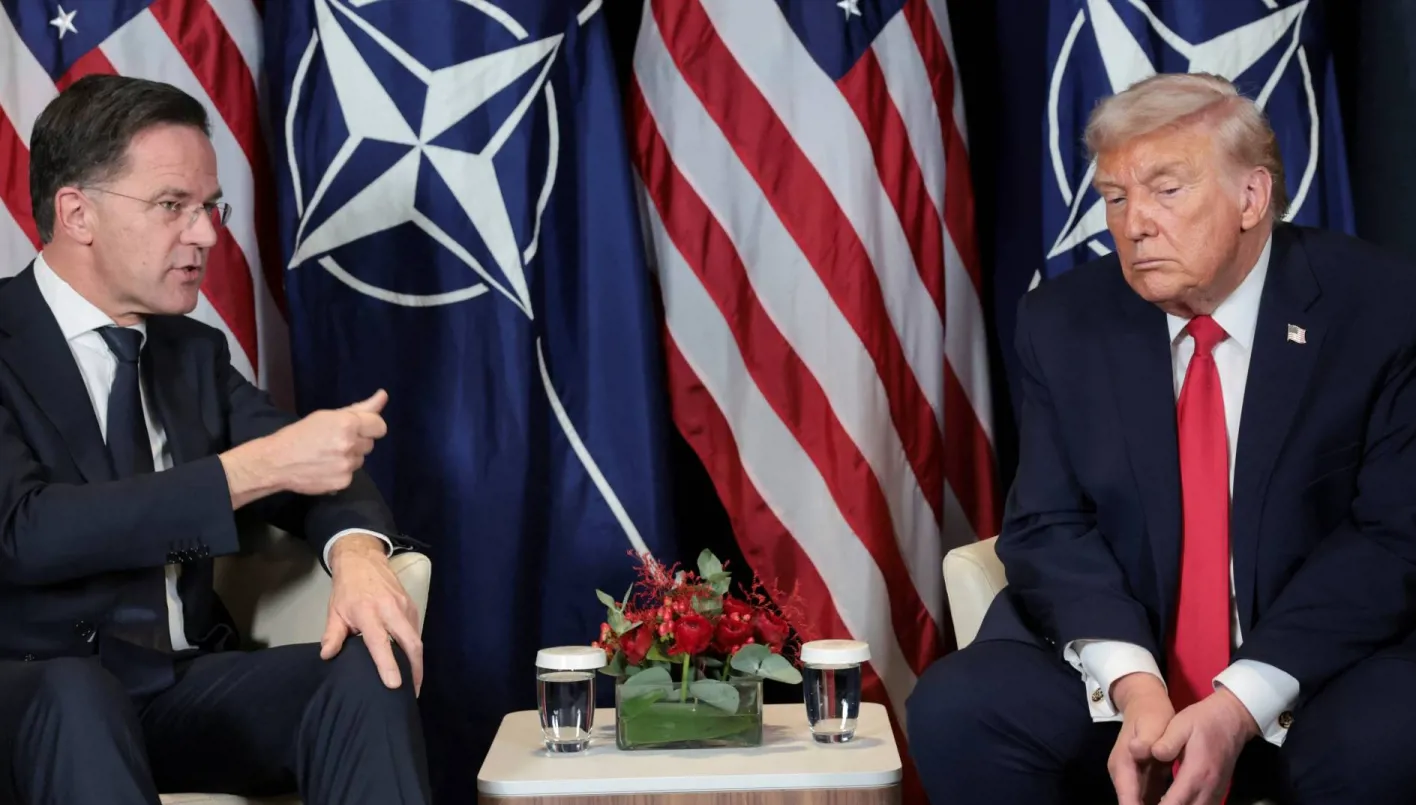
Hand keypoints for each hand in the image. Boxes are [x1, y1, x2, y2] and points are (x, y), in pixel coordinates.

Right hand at [266, 390, 388, 495]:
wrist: (276, 462)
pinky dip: (342, 472)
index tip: (359, 428)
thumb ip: (360, 408)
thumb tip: (383, 395)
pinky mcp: (343, 482)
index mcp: (347, 424)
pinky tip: (325, 467)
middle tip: (335, 440)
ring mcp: (347, 465)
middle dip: (358, 441)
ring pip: (361, 459)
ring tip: (327, 454)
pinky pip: (352, 474)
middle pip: (370, 443)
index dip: (370, 427)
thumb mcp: (328, 416)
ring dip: (350, 456)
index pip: (379, 426)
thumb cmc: (300, 434)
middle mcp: (350, 444)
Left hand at [321, 534, 423, 694]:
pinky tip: (411, 660)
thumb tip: (327, 656)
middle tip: (413, 691)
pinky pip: (416, 630)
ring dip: (417, 661)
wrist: (363, 559)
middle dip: (416, 669)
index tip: (394, 685)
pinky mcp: (412, 605)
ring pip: (417, 638)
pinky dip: (415, 647)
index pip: (380, 643)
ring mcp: (405, 606)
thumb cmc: (347, 589)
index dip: (388, 664)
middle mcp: (390, 609)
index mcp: (368, 613)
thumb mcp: (334, 611)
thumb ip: (333, 635)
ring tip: (413, 681)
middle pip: (411, 642)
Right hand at [1109, 673, 1174, 804]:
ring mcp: (1132, 780)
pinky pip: (1150, 801)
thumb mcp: (1150, 724)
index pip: (1128, 800)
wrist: (1145, 705)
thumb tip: (1138, 751)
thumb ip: (1146, 740)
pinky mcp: (1143, 781)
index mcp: (1123, 766)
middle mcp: (1124, 777)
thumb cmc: (1150, 715)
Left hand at [1150, 688, 1259, 804]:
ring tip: (1155, 803)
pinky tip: (1172, 803)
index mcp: (1196, 773)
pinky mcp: (1217, 792)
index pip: (1175, 803)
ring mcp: (1215, 792)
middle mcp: (1208, 788)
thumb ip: (1167, 742)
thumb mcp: (1181, 724)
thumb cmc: (1203, 721)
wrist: (1232, 720)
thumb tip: (1154, 754)